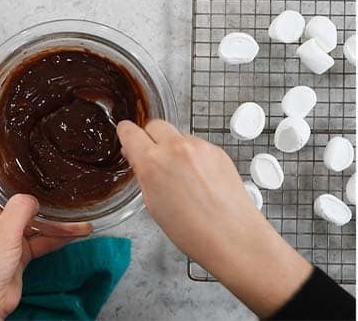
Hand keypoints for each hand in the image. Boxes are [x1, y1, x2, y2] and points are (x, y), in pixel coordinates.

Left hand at [0, 146, 89, 320]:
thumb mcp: (2, 236)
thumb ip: (19, 210)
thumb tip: (34, 197)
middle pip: (8, 186)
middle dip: (22, 169)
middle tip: (41, 147)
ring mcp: (6, 233)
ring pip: (32, 212)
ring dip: (52, 208)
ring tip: (76, 195)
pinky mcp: (19, 250)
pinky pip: (43, 235)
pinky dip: (59, 232)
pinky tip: (79, 228)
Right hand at [116, 120, 311, 317]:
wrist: (231, 233)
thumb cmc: (191, 230)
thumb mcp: (153, 205)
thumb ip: (144, 175)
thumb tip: (138, 157)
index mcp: (152, 163)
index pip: (130, 132)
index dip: (126, 135)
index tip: (127, 137)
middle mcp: (175, 147)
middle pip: (155, 125)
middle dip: (150, 138)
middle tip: (153, 158)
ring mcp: (199, 146)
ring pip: (177, 135)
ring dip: (173, 148)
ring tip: (181, 176)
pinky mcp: (216, 148)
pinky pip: (197, 145)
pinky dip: (193, 155)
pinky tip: (199, 178)